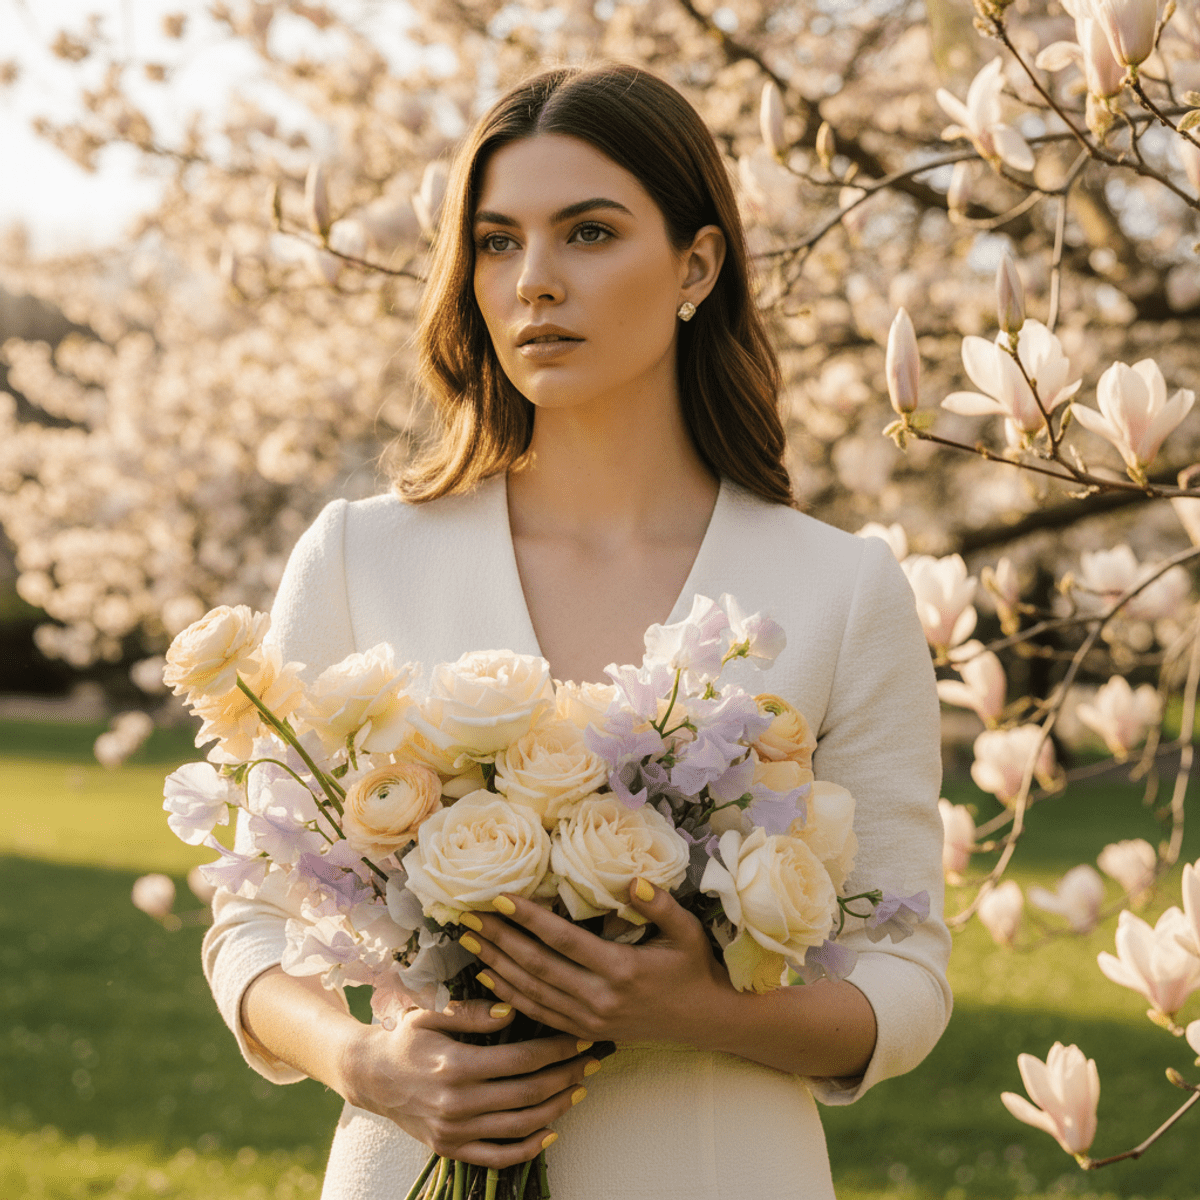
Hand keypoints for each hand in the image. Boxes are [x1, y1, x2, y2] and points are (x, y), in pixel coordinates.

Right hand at [338, 1000, 596, 1167]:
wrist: (372, 1077)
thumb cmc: (407, 1038)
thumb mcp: (433, 1015)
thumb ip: (474, 1013)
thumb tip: (513, 1009)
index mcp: (456, 1065)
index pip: (522, 1059)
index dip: (557, 1048)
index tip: (582, 1036)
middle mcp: (458, 1102)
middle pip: (529, 1092)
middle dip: (568, 1075)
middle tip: (595, 1060)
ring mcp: (455, 1131)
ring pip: (521, 1125)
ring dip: (558, 1107)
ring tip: (581, 1088)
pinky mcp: (452, 1149)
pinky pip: (498, 1156)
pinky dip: (529, 1148)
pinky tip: (552, 1130)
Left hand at [459, 881, 735, 1045]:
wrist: (704, 1021)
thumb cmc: (694, 968)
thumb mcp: (687, 932)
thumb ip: (660, 906)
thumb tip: (632, 880)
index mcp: (622, 969)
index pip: (564, 940)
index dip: (530, 919)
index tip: (500, 899)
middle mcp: (600, 997)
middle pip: (537, 966)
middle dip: (499, 939)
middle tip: (467, 916)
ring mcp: (590, 1019)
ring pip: (532, 992)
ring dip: (496, 965)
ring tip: (468, 940)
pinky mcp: (586, 1031)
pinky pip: (539, 1014)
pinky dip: (509, 996)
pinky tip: (488, 977)